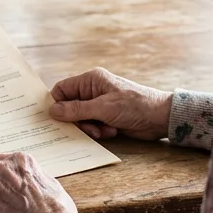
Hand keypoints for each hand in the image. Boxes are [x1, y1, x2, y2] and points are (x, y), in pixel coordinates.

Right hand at [48, 68, 170, 140]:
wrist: (160, 118)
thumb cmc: (134, 105)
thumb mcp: (103, 108)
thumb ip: (76, 110)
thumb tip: (52, 110)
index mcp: (90, 80)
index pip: (62, 89)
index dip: (57, 104)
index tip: (57, 119)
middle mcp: (92, 91)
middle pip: (69, 107)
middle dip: (77, 120)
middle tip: (88, 128)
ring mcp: (99, 105)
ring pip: (80, 119)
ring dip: (89, 128)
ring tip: (104, 130)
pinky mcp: (106, 117)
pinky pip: (91, 126)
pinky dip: (98, 131)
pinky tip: (111, 131)